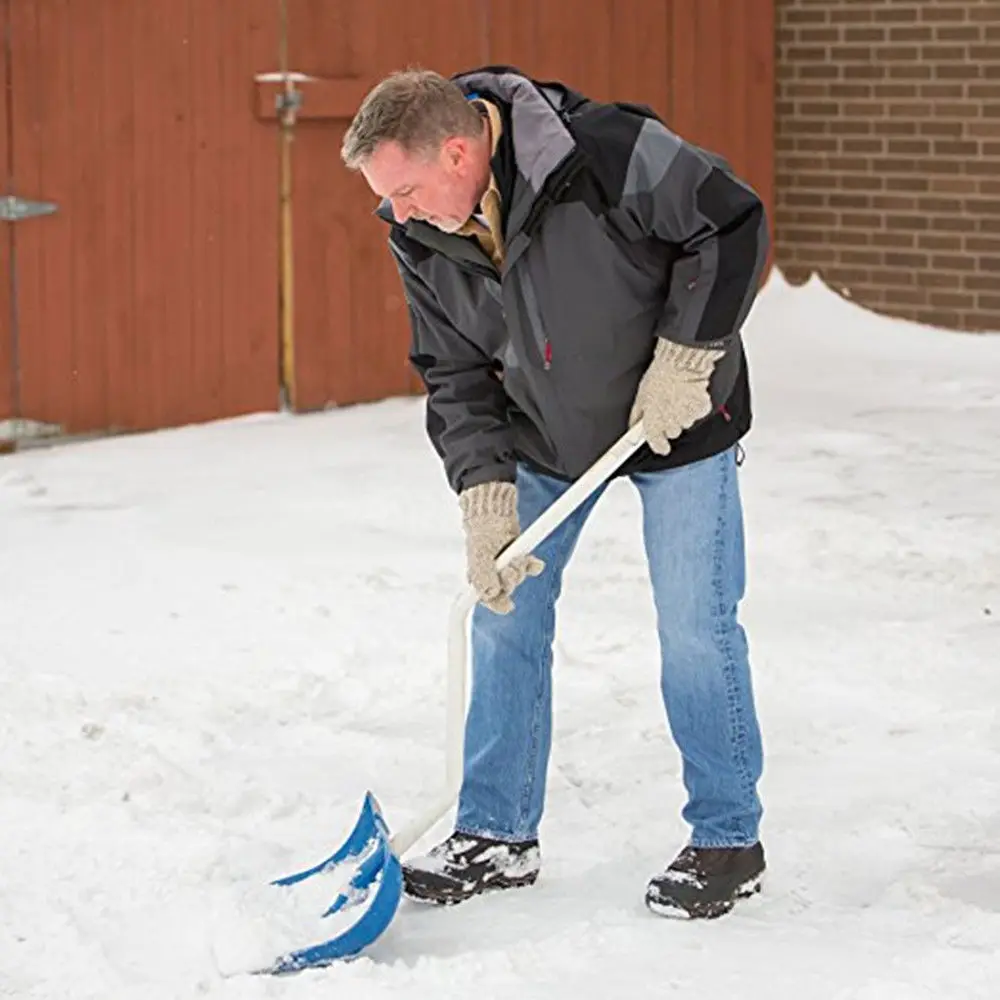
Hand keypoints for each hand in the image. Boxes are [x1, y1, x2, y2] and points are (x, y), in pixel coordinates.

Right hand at [458, 481, 543, 613]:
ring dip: (520, 568)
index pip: (488, 599)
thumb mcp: (480, 553)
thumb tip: (489, 593)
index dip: (499, 603)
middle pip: (507, 589)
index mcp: (477, 577)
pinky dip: (533, 565)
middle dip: (512, 579)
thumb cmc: (483, 530)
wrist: (495, 510)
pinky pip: (530, 568)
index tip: (508, 606)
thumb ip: (482, 575)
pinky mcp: (518, 557)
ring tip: (516, 555)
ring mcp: (505, 566)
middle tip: (511, 567)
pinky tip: (535, 563)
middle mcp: (491, 574)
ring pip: (518, 578)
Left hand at [629, 339, 724, 454]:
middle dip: (669, 423)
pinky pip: (698, 412)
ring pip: (685, 422)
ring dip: (682, 414)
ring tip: (677, 396)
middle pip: (672, 432)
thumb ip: (637, 415)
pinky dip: (694, 406)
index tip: (660, 445)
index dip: (659, 445)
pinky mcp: (701, 409)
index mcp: (654, 424)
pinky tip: (688, 394)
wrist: (680, 364)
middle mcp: (672, 424)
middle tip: (666, 407)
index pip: (657, 445)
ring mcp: (688, 418)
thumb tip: (634, 425)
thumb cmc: (659, 377)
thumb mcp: (640, 397)